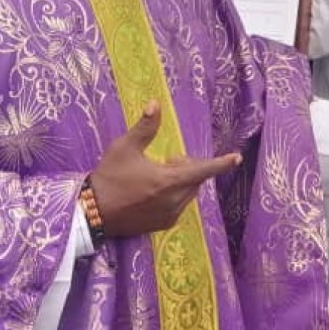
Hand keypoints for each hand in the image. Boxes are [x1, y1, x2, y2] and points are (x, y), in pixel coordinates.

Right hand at [90, 103, 241, 237]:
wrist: (92, 212)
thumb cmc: (109, 177)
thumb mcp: (124, 147)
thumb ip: (145, 127)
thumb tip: (155, 104)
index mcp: (168, 181)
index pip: (203, 170)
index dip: (221, 163)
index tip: (236, 158)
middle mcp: (174, 201)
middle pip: (195, 180)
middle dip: (188, 166)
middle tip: (167, 160)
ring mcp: (169, 215)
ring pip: (188, 193)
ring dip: (182, 181)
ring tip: (158, 174)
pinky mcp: (162, 225)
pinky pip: (179, 206)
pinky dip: (175, 195)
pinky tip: (153, 191)